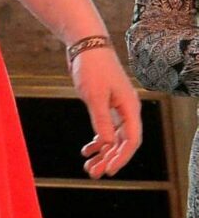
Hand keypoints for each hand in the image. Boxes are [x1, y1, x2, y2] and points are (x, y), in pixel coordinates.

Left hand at [70, 44, 141, 176]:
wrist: (85, 45)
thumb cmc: (91, 67)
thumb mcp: (94, 96)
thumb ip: (101, 120)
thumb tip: (106, 144)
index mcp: (130, 107)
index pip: (131, 140)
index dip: (121, 157)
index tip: (108, 170)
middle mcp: (127, 109)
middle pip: (123, 142)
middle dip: (110, 158)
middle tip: (93, 173)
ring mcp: (117, 107)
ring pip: (114, 137)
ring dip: (103, 152)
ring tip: (88, 165)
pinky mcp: (105, 104)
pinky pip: (106, 128)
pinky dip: (97, 140)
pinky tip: (87, 149)